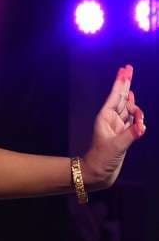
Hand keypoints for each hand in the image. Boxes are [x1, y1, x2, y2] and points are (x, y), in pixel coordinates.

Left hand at [83, 65, 145, 188]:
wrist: (98, 172)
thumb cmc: (102, 159)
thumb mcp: (116, 147)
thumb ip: (130, 135)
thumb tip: (141, 127)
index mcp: (106, 117)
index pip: (116, 96)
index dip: (121, 82)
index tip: (124, 69)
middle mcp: (111, 119)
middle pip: (122, 97)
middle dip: (125, 83)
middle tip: (128, 68)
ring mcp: (118, 126)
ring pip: (129, 109)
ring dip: (136, 108)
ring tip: (138, 118)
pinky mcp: (124, 134)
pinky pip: (133, 120)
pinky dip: (138, 117)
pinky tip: (137, 112)